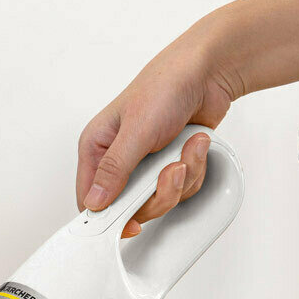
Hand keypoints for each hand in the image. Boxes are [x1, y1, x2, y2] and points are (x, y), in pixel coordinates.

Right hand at [76, 0, 298, 237]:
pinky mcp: (170, 166)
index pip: (90, 199)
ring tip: (187, 150)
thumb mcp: (136, 131)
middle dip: (159, 193)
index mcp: (97, 148)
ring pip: (160, 201)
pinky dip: (193, 170)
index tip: (131, 225)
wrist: (208, 73)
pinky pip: (181, 189)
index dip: (109, 218)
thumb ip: (114, 171)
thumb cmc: (166, 86)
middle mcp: (118, 160)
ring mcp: (146, 166)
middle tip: (171, 171)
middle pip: (131, 208)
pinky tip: (194, 145)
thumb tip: (94, 202)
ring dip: (181, 179)